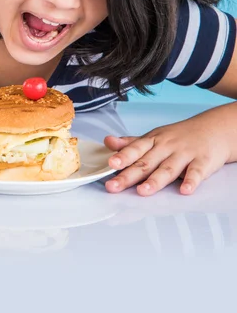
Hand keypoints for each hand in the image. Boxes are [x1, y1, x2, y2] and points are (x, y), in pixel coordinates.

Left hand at [103, 107, 234, 195]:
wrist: (213, 129)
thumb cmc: (179, 136)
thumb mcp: (154, 136)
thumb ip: (131, 143)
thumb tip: (107, 142)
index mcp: (153, 141)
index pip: (135, 150)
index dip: (122, 157)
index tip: (110, 164)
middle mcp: (167, 147)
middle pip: (146, 163)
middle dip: (129, 175)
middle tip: (114, 186)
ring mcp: (185, 154)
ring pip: (168, 169)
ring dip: (155, 181)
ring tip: (143, 191)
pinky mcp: (202, 162)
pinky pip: (196, 173)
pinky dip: (191, 181)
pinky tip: (185, 190)